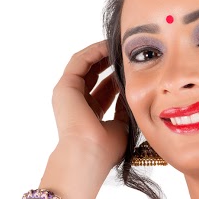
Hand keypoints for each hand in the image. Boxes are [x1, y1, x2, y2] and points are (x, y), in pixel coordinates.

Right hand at [51, 39, 129, 166]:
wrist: (89, 153)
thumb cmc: (106, 148)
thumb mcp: (122, 125)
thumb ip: (125, 108)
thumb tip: (132, 92)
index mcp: (88, 115)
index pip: (104, 92)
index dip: (118, 79)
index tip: (132, 71)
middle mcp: (75, 103)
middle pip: (93, 75)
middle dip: (110, 63)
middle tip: (126, 54)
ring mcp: (68, 93)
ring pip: (85, 65)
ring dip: (102, 53)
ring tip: (118, 45)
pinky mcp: (65, 86)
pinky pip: (80, 61)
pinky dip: (94, 52)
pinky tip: (109, 47)